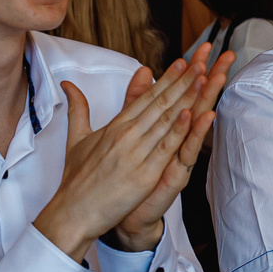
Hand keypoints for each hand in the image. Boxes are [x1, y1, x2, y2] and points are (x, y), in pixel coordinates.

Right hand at [34, 50, 215, 259]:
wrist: (72, 212)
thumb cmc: (76, 179)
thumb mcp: (76, 138)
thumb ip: (78, 109)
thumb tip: (69, 85)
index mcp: (115, 127)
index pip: (145, 98)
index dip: (166, 79)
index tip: (182, 63)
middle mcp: (126, 135)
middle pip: (159, 103)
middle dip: (182, 80)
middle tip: (201, 60)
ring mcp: (135, 154)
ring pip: (165, 120)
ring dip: (186, 97)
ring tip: (203, 77)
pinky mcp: (143, 175)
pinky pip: (164, 149)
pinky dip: (177, 131)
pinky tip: (190, 114)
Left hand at [108, 41, 233, 250]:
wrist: (127, 214)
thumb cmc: (132, 176)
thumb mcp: (130, 129)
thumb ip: (135, 99)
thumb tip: (142, 69)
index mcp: (168, 127)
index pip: (183, 91)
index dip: (193, 69)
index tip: (204, 47)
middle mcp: (178, 140)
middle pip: (197, 102)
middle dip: (211, 78)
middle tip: (227, 55)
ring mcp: (179, 157)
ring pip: (197, 125)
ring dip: (208, 100)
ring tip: (218, 77)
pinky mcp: (176, 175)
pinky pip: (187, 152)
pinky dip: (194, 133)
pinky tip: (202, 115)